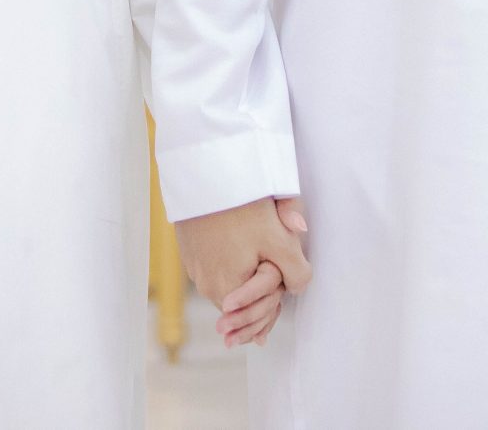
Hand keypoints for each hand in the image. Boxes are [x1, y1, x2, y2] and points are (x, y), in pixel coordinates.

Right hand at [177, 196, 310, 348]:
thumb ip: (297, 272)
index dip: (277, 298)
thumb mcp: (279, 240)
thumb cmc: (241, 207)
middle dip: (263, 293)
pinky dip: (231, 264)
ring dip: (247, 277)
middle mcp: (205, 286)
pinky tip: (241, 245)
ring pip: (231, 284)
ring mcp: (195, 269)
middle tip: (274, 279)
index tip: (280, 283)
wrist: (204, 173)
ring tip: (262, 259)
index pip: (260, 313)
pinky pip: (216, 268)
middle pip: (244, 302)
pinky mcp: (190, 252)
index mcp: (226, 291)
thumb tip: (298, 288)